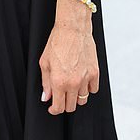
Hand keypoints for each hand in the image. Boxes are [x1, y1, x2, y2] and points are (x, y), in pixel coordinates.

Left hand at [39, 0, 99, 114]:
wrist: (72, 29)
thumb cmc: (57, 43)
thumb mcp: (44, 63)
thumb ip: (45, 83)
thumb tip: (46, 98)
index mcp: (59, 81)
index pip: (59, 107)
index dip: (54, 110)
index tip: (53, 108)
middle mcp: (73, 83)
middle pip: (71, 106)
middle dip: (64, 104)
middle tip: (61, 97)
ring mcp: (86, 78)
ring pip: (83, 99)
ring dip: (76, 96)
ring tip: (70, 86)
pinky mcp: (95, 73)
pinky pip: (93, 90)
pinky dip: (88, 89)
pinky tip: (81, 81)